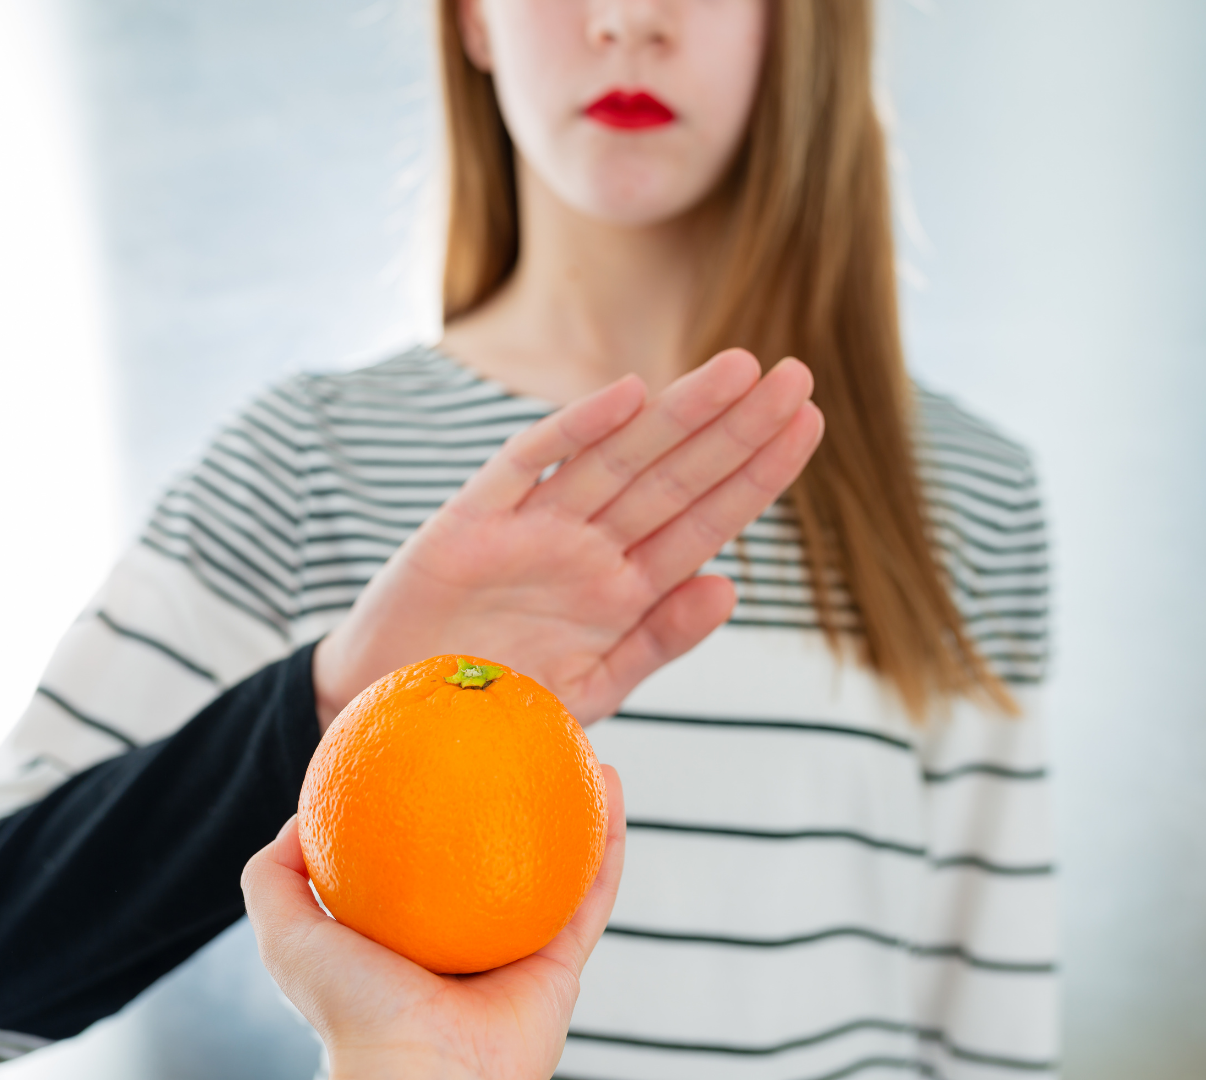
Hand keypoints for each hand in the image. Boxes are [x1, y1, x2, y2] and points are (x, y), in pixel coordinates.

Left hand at [241, 767, 626, 1079]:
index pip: (420, 852)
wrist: (420, 1077)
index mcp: (406, 931)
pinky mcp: (561, 965)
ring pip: (556, 863)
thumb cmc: (351, 1010)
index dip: (430, 798)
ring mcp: (515, 947)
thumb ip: (274, 877)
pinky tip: (611, 786)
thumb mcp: (287, 934)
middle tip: (514, 737)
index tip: (436, 741)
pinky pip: (591, 893)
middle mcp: (464, 935)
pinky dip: (607, 841)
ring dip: (573, 804)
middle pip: (496, 849)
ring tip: (580, 747)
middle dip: (509, 795)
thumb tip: (297, 817)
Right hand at [312, 349, 822, 726]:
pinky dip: (573, 431)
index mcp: (620, 592)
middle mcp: (584, 550)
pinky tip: (627, 394)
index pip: (703, 522)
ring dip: (677, 416)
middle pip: (673, 478)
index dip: (756, 475)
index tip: (808, 425)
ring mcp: (531, 532)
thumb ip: (658, 640)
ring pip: (617, 460)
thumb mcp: (590, 689)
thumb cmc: (494, 707)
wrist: (397, 722)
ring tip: (741, 370)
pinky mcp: (470, 523)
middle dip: (736, 429)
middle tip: (798, 375)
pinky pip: (527, 466)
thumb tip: (732, 588)